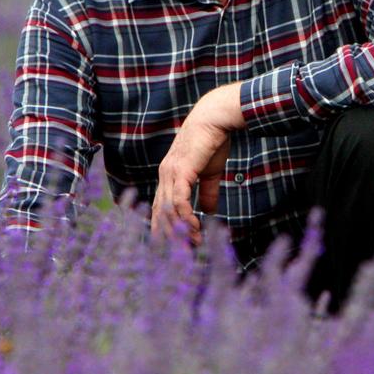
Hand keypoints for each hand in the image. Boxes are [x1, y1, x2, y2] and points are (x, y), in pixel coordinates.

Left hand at [152, 82, 243, 245]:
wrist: (214, 118)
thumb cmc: (212, 142)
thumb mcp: (210, 173)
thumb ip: (207, 193)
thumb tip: (209, 212)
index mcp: (169, 176)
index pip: (160, 207)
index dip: (165, 227)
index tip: (175, 245)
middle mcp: (165, 176)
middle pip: (159, 213)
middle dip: (169, 235)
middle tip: (181, 254)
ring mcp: (170, 173)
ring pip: (168, 210)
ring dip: (180, 230)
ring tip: (192, 245)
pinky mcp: (181, 171)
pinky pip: (179, 200)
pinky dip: (185, 216)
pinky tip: (196, 227)